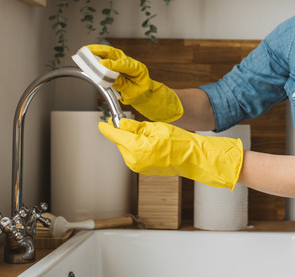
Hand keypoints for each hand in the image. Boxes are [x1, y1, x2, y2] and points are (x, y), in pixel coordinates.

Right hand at [85, 44, 182, 121]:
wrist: (146, 94)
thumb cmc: (142, 94)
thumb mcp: (133, 93)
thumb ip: (122, 85)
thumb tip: (109, 77)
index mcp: (138, 69)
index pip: (124, 64)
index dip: (112, 64)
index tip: (101, 64)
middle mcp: (130, 63)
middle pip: (115, 53)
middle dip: (100, 50)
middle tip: (87, 50)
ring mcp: (124, 63)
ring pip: (110, 53)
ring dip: (97, 50)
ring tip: (84, 50)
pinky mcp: (118, 65)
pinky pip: (107, 58)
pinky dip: (98, 56)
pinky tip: (88, 55)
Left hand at [98, 118, 243, 189]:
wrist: (192, 158)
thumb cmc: (179, 142)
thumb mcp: (155, 127)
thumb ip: (134, 127)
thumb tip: (120, 124)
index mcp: (136, 149)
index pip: (115, 135)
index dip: (107, 127)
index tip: (102, 123)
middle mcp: (134, 161)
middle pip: (120, 142)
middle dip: (125, 132)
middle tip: (139, 125)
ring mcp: (138, 167)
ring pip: (127, 148)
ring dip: (132, 140)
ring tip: (151, 135)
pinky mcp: (143, 170)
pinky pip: (134, 155)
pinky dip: (138, 147)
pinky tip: (152, 143)